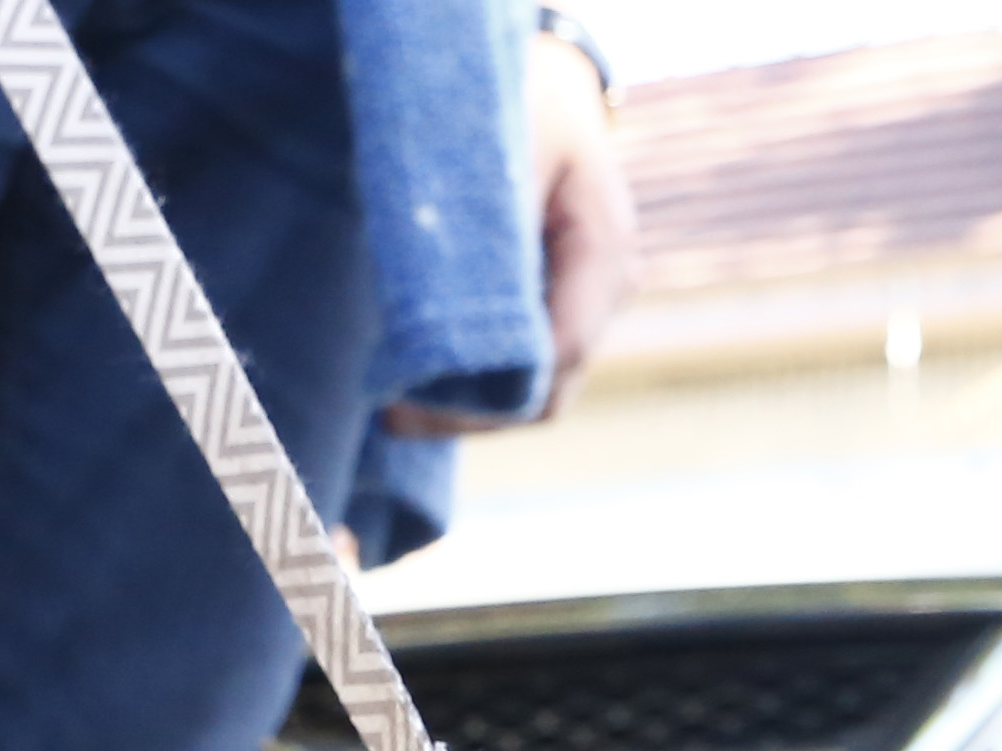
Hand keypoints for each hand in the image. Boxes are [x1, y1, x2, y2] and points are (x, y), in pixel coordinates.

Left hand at [385, 31, 634, 434]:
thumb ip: (482, 228)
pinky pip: (527, 365)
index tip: (415, 399)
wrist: (548, 82)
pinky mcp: (563, 307)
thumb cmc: (521, 98)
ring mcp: (590, 303)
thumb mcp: (500, 146)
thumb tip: (439, 314)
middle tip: (394, 417)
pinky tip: (420, 386)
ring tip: (397, 411)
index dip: (491, 392)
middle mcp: (608, 288)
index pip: (561, 352)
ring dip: (471, 408)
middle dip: (473, 414)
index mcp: (603, 247)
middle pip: (552, 390)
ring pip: (540, 390)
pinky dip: (477, 383)